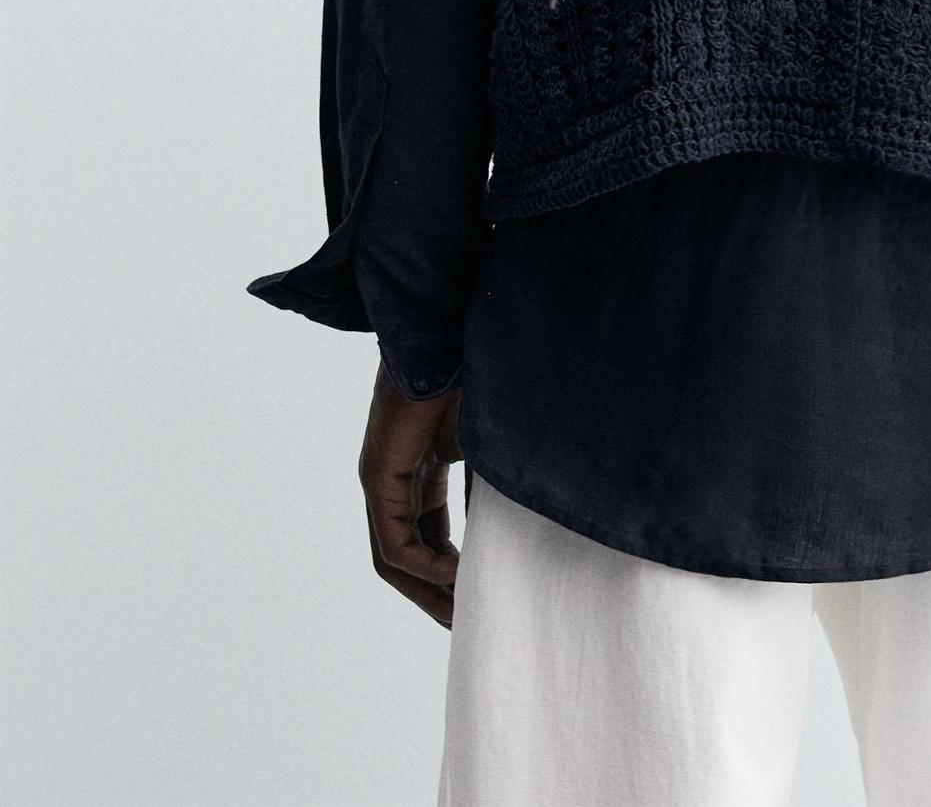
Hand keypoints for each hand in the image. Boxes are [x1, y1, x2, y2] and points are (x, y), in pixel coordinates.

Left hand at [358, 358, 464, 626]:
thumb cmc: (473, 380)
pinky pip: (393, 541)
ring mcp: (382, 481)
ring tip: (460, 616)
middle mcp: (395, 483)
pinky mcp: (378, 476)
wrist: (448, 337)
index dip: (453, 575)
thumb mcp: (488, 451)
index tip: (481, 600)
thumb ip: (490, 493)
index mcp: (420, 474)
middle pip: (406, 560)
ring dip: (426, 591)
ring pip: (393, 559)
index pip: (429, 541)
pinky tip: (454, 575)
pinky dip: (422, 564)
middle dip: (437, 596)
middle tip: (468, 625)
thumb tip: (519, 540)